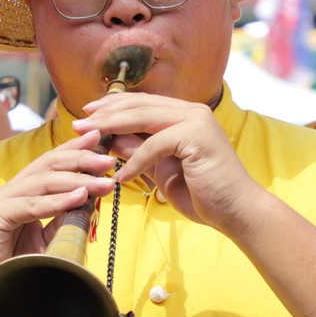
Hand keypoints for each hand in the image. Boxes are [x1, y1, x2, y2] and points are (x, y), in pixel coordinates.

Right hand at [0, 132, 118, 299]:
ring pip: (42, 181)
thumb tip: (88, 204)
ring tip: (103, 180)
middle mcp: (9, 192)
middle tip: (109, 161)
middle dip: (81, 158)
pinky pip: (30, 206)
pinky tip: (79, 197)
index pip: (50, 164)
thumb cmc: (6, 269)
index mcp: (20, 194)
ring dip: (77, 179)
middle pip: (48, 164)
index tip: (101, 141)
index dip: (74, 150)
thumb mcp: (42, 242)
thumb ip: (60, 222)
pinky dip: (56, 201)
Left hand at [72, 92, 262, 231]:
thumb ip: (140, 153)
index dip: (112, 108)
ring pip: (143, 117)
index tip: (87, 116)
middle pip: (139, 105)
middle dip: (105, 114)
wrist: (237, 212)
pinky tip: (120, 178)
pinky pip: (154, 145)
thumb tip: (111, 140)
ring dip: (111, 128)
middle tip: (78, 123)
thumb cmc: (204, 195)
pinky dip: (135, 162)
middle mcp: (192, 111)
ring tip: (88, 140)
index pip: (142, 104)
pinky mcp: (197, 135)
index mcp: (186, 115)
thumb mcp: (162, 171)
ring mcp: (196, 120)